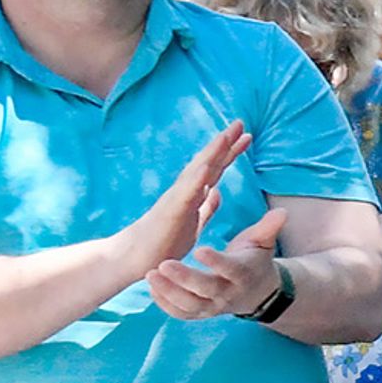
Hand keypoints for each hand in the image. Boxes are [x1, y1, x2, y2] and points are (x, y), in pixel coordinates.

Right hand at [118, 122, 248, 275]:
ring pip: (196, 171)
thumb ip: (205, 208)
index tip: (246, 136)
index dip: (230, 152)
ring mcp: (176, 200)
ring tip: (226, 135)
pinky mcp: (170, 212)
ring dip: (211, 153)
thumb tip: (216, 191)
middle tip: (239, 123)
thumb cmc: (162, 242)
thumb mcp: (193, 223)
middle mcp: (184, 192)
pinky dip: (197, 178)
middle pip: (207, 163)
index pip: (215, 169)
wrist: (135, 259)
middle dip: (223, 143)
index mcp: (192, 196)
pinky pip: (185, 193)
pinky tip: (209, 165)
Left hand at [146, 206, 283, 322]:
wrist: (258, 292)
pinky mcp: (202, 313)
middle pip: (206, 290)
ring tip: (150, 275)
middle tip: (163, 264)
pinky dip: (165, 305)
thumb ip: (268, 228)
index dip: (216, 262)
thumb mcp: (263, 243)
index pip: (230, 269)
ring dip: (168, 292)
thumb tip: (282, 212)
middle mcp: (229, 293)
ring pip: (190, 305)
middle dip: (184, 278)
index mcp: (244, 274)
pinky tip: (152, 288)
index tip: (200, 249)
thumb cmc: (255, 260)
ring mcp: (214, 306)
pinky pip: (182, 314)